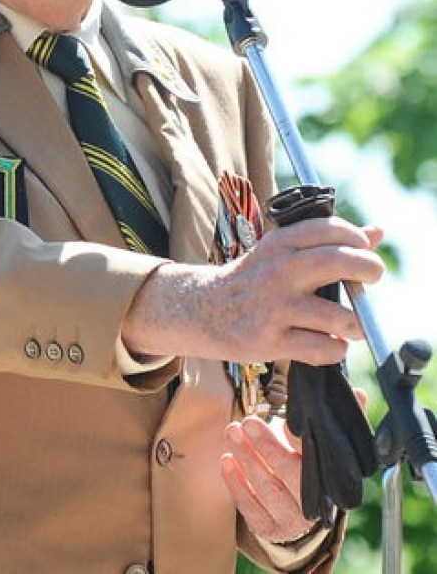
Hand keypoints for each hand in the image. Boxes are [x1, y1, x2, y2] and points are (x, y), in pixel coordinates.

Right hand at [123, 216, 384, 364]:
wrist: (200, 311)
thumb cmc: (250, 281)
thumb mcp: (280, 252)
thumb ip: (327, 242)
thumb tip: (378, 232)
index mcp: (278, 245)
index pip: (330, 228)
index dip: (357, 238)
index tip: (363, 249)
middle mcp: (277, 272)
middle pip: (341, 262)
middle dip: (369, 270)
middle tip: (370, 279)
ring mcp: (273, 308)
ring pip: (339, 316)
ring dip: (356, 323)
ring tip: (350, 324)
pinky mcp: (269, 341)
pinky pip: (323, 348)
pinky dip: (335, 349)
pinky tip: (327, 343)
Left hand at [221, 415, 323, 543]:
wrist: (293, 515)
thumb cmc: (304, 470)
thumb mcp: (320, 447)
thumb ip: (333, 421)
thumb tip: (358, 392)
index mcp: (330, 481)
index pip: (319, 460)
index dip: (301, 442)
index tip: (285, 422)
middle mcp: (314, 504)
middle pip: (291, 475)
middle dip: (268, 447)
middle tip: (248, 422)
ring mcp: (292, 518)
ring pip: (268, 489)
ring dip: (248, 459)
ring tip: (232, 432)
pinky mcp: (269, 528)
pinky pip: (251, 508)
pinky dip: (237, 484)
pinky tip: (227, 461)